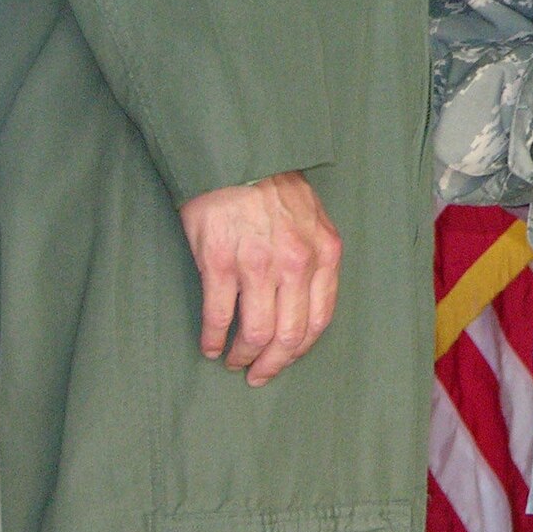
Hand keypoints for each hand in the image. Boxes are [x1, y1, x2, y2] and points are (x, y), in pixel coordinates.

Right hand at [178, 172, 342, 386]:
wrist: (237, 157)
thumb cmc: (274, 188)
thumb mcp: (313, 218)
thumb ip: (315, 257)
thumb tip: (306, 303)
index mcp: (323, 252)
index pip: (319, 319)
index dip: (299, 350)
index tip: (283, 361)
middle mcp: (296, 262)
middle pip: (288, 335)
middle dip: (271, 364)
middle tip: (256, 374)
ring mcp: (258, 264)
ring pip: (255, 333)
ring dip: (242, 356)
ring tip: (232, 360)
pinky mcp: (220, 263)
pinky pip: (218, 317)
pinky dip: (212, 339)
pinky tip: (209, 346)